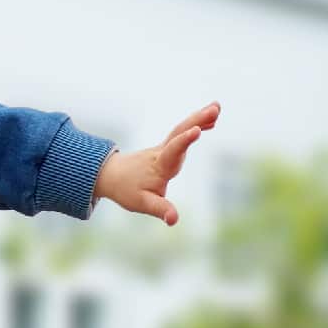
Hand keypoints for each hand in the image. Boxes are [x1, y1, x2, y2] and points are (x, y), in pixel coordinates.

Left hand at [92, 102, 220, 225]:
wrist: (110, 176)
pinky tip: (211, 122)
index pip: (172, 151)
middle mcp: (161, 153)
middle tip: (214, 109)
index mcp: (159, 166)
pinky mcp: (165, 149)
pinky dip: (195, 125)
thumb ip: (160, 210)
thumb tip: (174, 220)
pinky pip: (181, 134)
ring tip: (217, 107)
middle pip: (178, 133)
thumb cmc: (126, 190)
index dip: (184, 141)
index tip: (197, 130)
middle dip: (196, 120)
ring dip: (198, 118)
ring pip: (180, 130)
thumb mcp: (141, 203)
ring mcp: (163, 148)